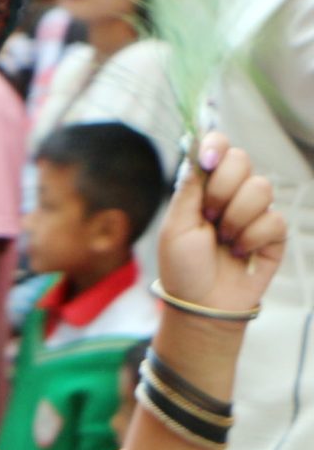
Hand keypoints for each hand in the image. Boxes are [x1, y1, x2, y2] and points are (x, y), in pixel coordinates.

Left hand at [159, 135, 286, 321]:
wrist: (201, 304)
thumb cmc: (182, 267)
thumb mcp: (176, 226)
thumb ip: (190, 189)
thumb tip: (199, 151)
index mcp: (204, 188)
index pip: (218, 148)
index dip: (216, 146)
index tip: (209, 160)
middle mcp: (231, 193)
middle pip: (242, 160)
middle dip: (222, 190)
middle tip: (208, 217)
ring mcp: (254, 211)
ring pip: (261, 188)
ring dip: (235, 219)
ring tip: (222, 241)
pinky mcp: (274, 232)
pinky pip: (273, 220)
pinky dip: (251, 239)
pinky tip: (239, 253)